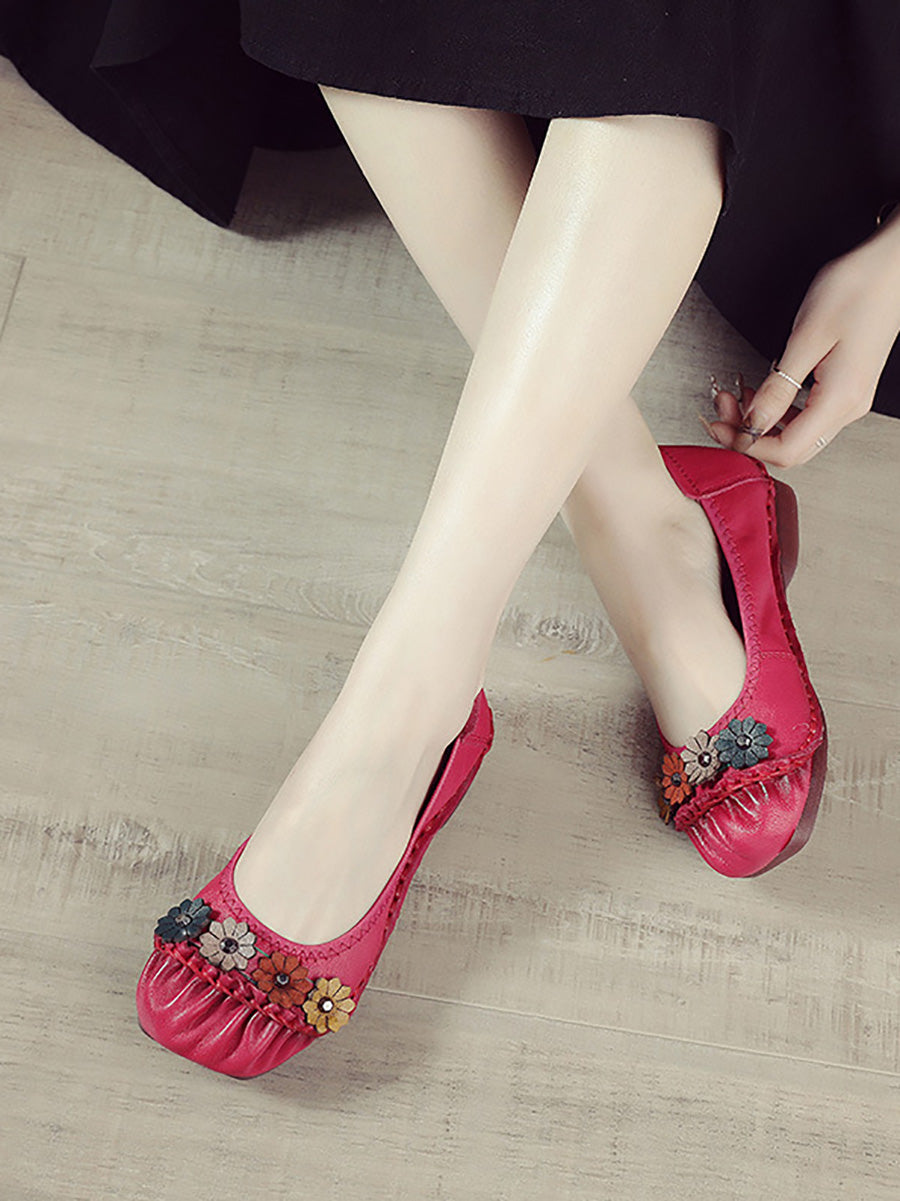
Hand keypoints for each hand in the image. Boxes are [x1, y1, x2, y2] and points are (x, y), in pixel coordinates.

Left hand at [708, 211, 899, 466]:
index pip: (787, 450)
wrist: (892, 266)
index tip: (720, 426)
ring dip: (761, 422)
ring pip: (797, 433)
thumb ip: (777, 388)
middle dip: (750, 435)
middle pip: (791, 448)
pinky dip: (778, 410)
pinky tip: (761, 393)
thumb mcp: (805, 338)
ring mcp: (849, 399)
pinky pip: (807, 415)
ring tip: (736, 395)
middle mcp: (848, 407)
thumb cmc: (857, 289)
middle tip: (721, 409)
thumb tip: (752, 422)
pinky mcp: (845, 388)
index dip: (747, 445)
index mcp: (839, 400)